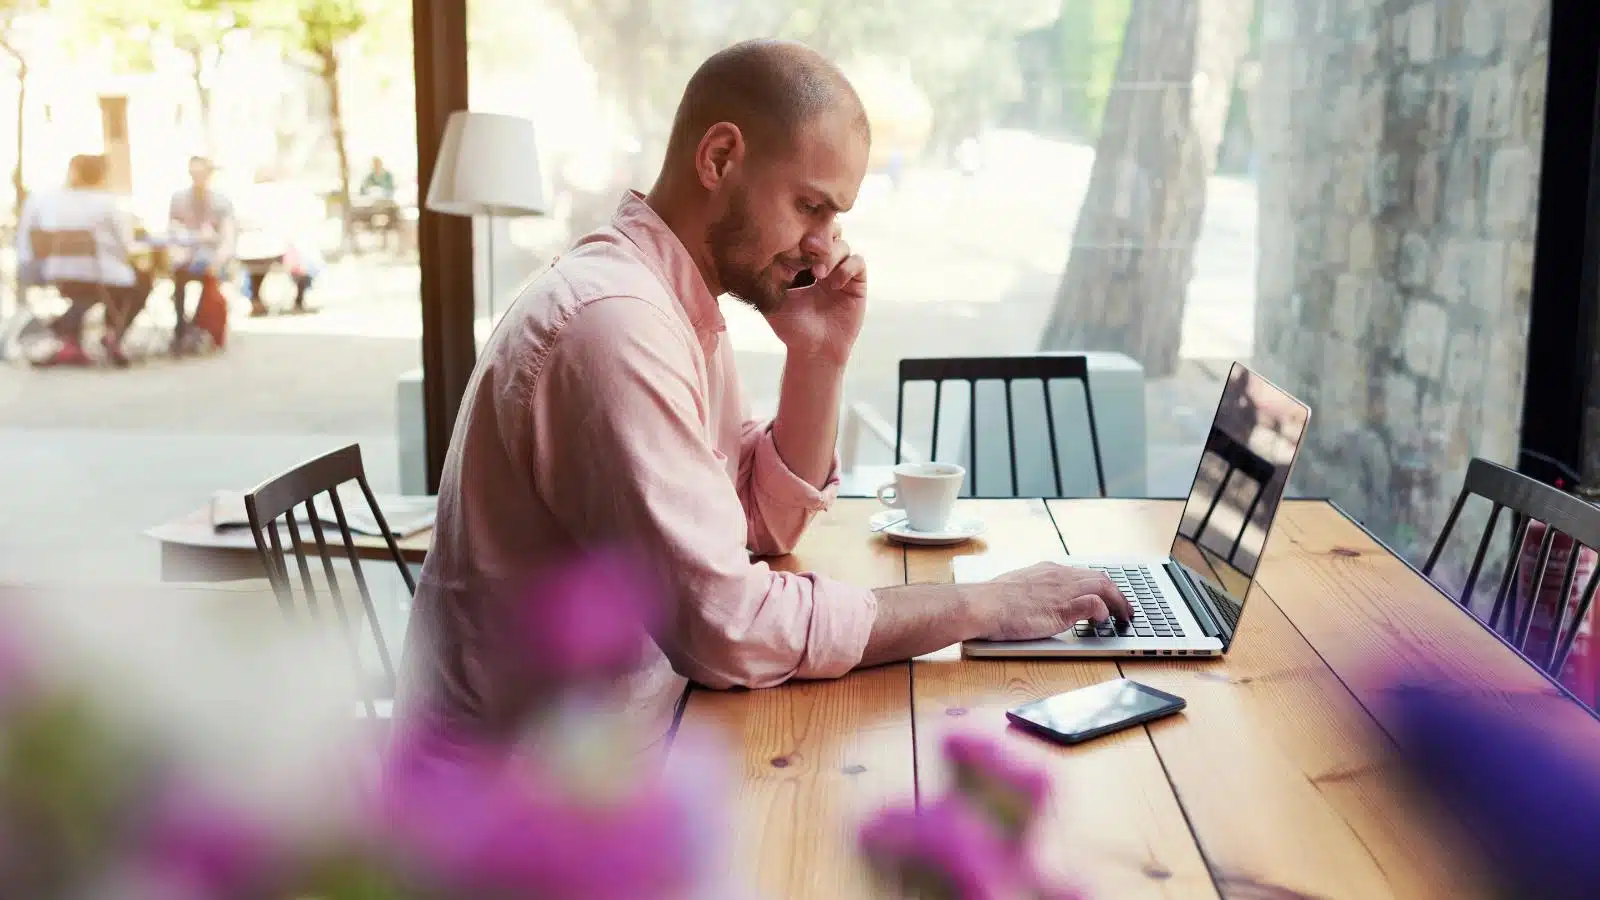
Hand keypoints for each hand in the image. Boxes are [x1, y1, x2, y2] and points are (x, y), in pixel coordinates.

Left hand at [764, 226, 866, 365]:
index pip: (806, 235)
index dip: (802, 233)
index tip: (793, 244)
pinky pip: (857, 262)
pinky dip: (847, 268)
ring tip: (818, 275)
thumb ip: (765, 279)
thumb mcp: (771, 300)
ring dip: (831, 255)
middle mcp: (823, 264)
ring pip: (843, 244)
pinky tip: (833, 285)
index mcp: (802, 264)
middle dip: (820, 236)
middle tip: (809, 248)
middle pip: (829, 231)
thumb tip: (750, 255)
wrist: (813, 351)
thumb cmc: (790, 328)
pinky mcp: (856, 284)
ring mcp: (840, 272)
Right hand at [972, 562, 1131, 641]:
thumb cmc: (991, 601)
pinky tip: (1103, 622)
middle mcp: (1059, 576)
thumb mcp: (1016, 587)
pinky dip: (1103, 612)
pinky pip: (1094, 604)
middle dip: (1117, 593)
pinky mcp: (1063, 608)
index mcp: (1047, 570)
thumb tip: (1034, 599)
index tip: (1106, 595)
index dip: (1099, 585)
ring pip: (1104, 587)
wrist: (982, 605)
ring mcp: (1063, 591)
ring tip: (1124, 617)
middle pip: (1100, 578)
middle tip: (1125, 609)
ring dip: (1118, 603)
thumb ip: (1032, 590)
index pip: (1083, 573)